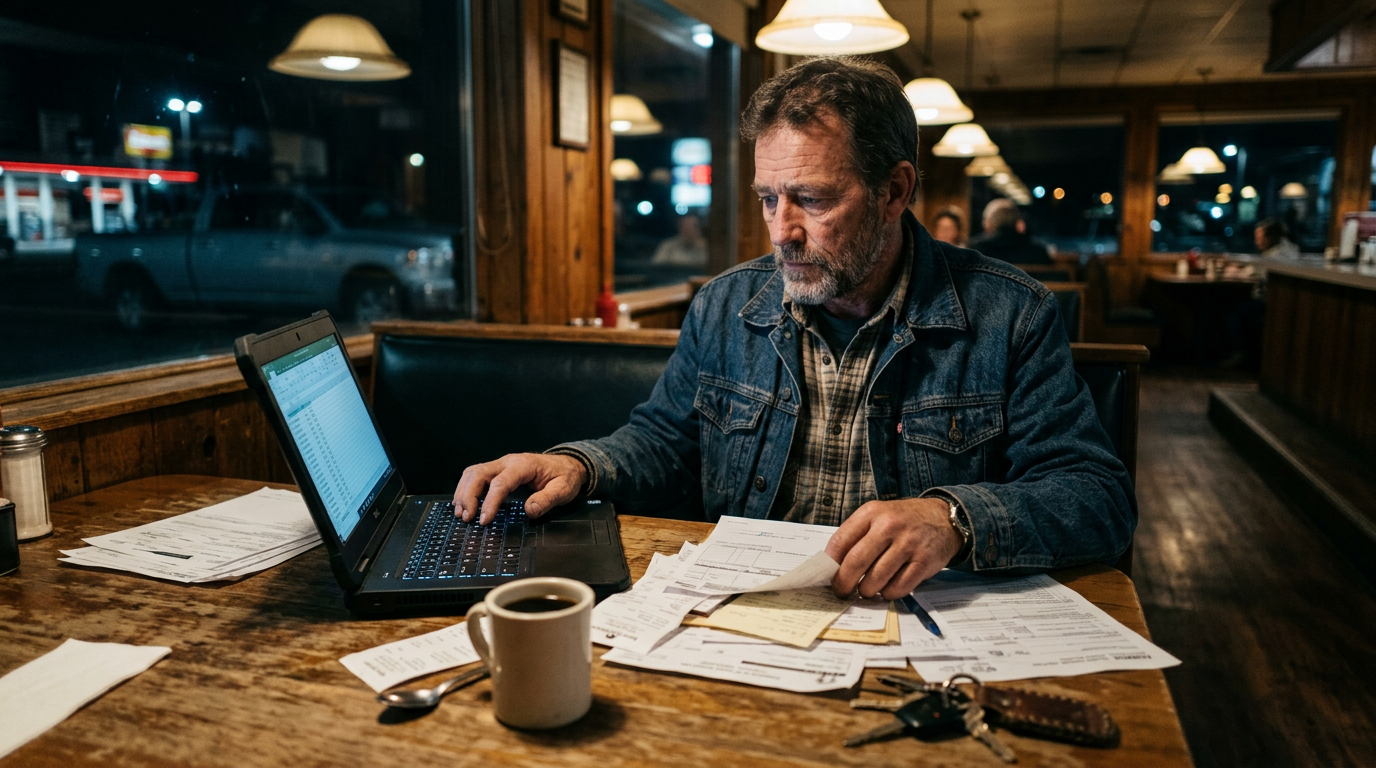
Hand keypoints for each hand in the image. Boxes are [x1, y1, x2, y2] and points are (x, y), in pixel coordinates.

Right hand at [453, 453, 586, 524]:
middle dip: (468, 495)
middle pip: (479, 473)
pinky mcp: (498, 471)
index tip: (484, 520)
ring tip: (461, 513)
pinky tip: (464, 504)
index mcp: (523, 465)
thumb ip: (547, 500)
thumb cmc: (564, 477)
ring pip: (473, 473)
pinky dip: (466, 489)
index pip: (500, 483)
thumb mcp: (563, 490)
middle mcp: (508, 462)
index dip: (489, 502)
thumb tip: (529, 510)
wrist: (567, 465)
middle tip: (466, 517)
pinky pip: (476, 476)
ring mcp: (501, 465)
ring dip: (464, 492)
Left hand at [824, 497, 962, 600]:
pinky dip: (888, 594)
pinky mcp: (924, 562)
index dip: (830, 564)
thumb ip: (856, 536)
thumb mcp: (877, 516)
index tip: (827, 577)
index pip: (840, 541)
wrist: (943, 518)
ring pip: (876, 579)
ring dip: (867, 591)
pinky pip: (898, 588)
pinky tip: (887, 588)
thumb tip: (832, 567)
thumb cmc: (903, 521)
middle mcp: (889, 526)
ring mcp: (908, 544)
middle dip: (844, 583)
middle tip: (842, 592)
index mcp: (871, 513)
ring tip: (867, 590)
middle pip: (856, 563)